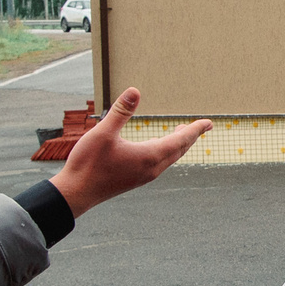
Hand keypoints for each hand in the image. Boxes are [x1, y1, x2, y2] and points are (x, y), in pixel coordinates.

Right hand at [49, 88, 209, 215]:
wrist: (75, 194)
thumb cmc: (88, 164)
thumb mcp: (103, 133)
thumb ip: (120, 112)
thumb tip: (135, 90)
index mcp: (149, 156)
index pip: (180, 140)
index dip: (195, 130)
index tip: (209, 123)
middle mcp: (151, 169)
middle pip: (178, 150)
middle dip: (190, 136)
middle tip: (203, 126)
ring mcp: (143, 176)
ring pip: (169, 158)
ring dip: (178, 145)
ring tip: (181, 131)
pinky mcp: (135, 180)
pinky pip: (158, 164)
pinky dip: (166, 152)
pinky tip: (157, 147)